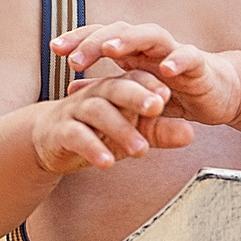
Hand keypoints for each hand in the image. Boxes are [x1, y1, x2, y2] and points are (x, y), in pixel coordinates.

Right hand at [28, 71, 194, 174]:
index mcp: (116, 88)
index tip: (170, 94)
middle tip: (158, 106)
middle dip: (137, 95)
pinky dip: (91, 148)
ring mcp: (76, 110)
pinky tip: (106, 162)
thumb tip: (191, 134)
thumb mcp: (132, 132)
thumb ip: (160, 132)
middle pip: (117, 87)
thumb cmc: (96, 130)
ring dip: (120, 128)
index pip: (136, 78)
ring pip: (98, 111)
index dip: (152, 83)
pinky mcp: (60, 131)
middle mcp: (96, 93)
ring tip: (141, 149)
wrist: (50, 139)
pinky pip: (75, 135)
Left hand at [53, 21, 240, 128]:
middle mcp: (150, 46)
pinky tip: (166, 70)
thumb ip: (106, 92)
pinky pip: (189, 56)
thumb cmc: (173, 92)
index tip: (55, 48)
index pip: (102, 37)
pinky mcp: (200, 64)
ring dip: (130, 40)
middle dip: (96, 41)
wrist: (218, 94)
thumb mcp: (134, 97)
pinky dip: (177, 60)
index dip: (79, 39)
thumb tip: (69, 90)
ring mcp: (175, 51)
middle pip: (120, 30)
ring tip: (111, 50)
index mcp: (133, 52)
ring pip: (151, 35)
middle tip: (76, 57)